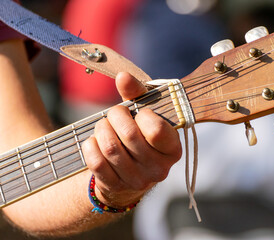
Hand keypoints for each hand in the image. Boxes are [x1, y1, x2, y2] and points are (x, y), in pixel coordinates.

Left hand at [82, 72, 181, 207]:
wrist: (131, 171)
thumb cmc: (142, 136)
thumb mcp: (145, 114)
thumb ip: (137, 94)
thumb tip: (123, 76)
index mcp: (173, 149)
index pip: (156, 130)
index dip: (142, 115)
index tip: (140, 113)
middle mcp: (159, 169)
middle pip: (129, 136)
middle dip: (116, 116)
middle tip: (115, 113)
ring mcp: (137, 181)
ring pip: (110, 148)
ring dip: (102, 129)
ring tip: (104, 125)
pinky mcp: (116, 187)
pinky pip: (96, 163)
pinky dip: (91, 146)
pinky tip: (95, 141)